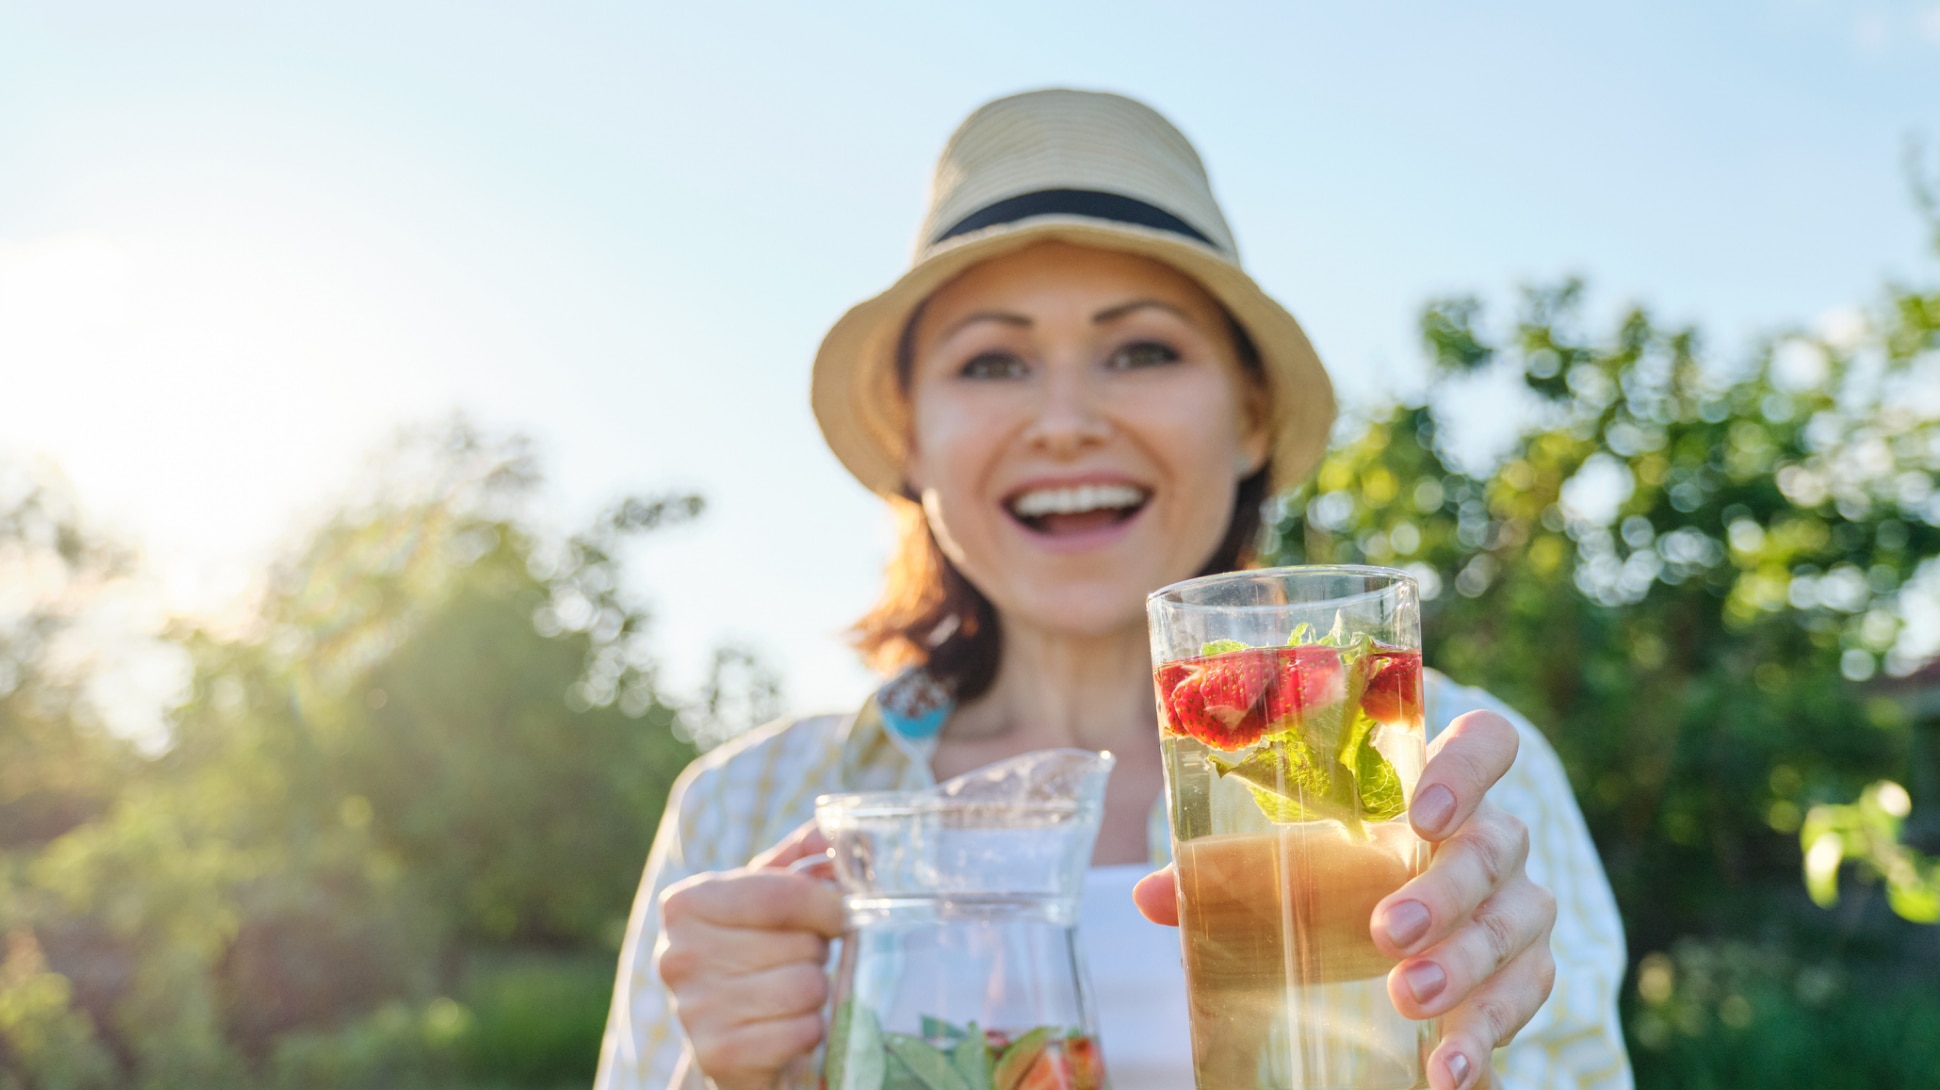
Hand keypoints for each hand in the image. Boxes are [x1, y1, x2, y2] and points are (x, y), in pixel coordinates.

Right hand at [657, 822, 844, 1089]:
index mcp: (685, 904)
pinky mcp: (717, 1055)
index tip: (839, 915)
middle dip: (815, 952)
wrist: (729, 1041)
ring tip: (793, 993)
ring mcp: (694, 1009)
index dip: (826, 905)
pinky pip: (802, 1031)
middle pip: (798, 943)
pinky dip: (809, 1030)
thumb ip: (800, 860)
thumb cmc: (754, 957)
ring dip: (815, 992)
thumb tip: (838, 830)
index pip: (780, 894)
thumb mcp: (767, 900)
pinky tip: (788, 1026)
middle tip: (798, 961)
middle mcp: (679, 955)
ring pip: (806, 986)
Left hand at [1133, 710, 1556, 1089]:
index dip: (1465, 769)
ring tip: (1409, 998)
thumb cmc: (1340, 882)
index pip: (1486, 744)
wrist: (1396, 941)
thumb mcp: (1289, 873)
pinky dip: (1487, 1035)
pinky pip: (1525, 996)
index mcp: (1438, 790)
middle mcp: (1492, 840)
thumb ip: (1229, 877)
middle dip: (1443, 891)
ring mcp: (1518, 907)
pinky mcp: (1526, 974)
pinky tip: (1448, 1070)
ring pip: (1516, 924)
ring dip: (1465, 964)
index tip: (1420, 813)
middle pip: (1495, 847)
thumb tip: (1146, 896)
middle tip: (1386, 932)